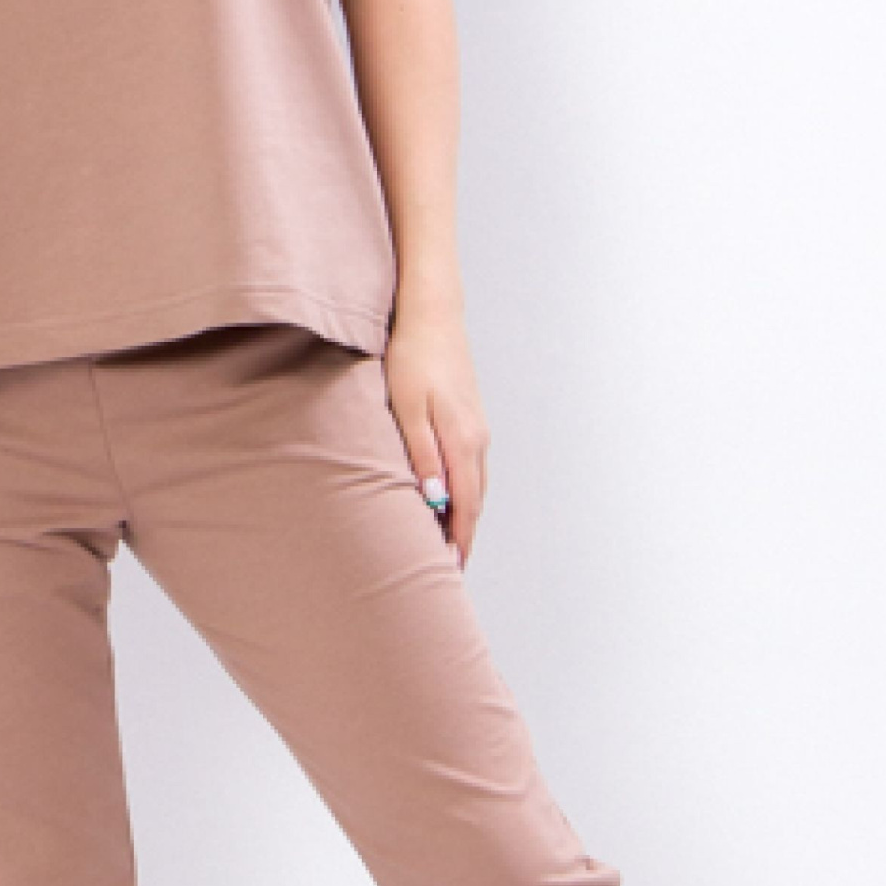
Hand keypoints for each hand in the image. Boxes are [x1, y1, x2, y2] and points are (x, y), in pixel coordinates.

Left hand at [382, 301, 489, 567]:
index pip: (465, 506)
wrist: (433, 315)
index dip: (458, 540)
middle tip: (451, 571)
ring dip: (465, 517)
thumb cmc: (412, 358)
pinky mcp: (471, 419)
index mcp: (462, 442)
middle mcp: (477, 440)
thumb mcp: (407, 408)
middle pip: (475, 501)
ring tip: (450, 544)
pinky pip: (472, 468)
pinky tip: (450, 499)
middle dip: (464, 537)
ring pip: (476, 485)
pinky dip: (465, 492)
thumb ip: (422, 455)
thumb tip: (435, 500)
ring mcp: (478, 429)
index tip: (450, 571)